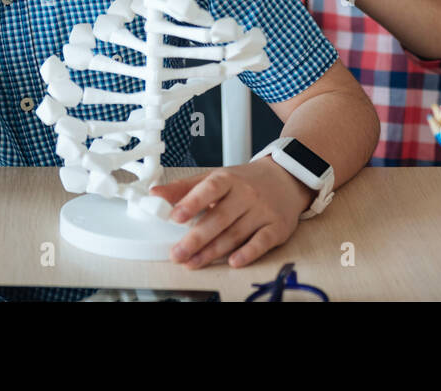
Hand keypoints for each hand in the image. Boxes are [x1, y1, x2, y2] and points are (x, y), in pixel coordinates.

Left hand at [149, 157, 312, 268]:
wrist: (286, 179)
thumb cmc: (244, 181)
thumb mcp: (215, 177)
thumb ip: (185, 188)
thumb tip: (155, 194)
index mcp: (227, 179)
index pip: (209, 189)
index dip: (191, 202)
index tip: (175, 216)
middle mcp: (246, 194)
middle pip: (219, 218)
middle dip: (196, 238)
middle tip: (177, 254)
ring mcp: (262, 211)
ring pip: (235, 233)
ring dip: (213, 251)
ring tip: (192, 263)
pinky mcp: (277, 227)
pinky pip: (262, 241)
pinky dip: (248, 252)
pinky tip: (234, 261)